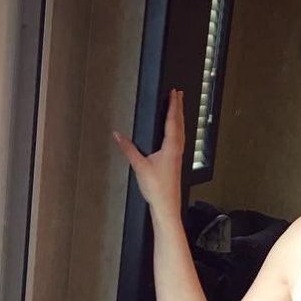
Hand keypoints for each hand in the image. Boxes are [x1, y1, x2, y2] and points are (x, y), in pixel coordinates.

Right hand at [113, 88, 185, 220]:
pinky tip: (175, 134)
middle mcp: (177, 151)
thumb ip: (128, 149)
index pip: (173, 121)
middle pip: (180, 124)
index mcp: (171, 148)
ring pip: (182, 133)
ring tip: (179, 109)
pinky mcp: (176, 164)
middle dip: (179, 108)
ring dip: (180, 119)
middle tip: (180, 95)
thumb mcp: (140, 167)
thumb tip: (118, 136)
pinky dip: (178, 131)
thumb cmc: (158, 190)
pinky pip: (180, 142)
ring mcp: (178, 158)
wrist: (167, 207)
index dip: (173, 106)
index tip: (175, 93)